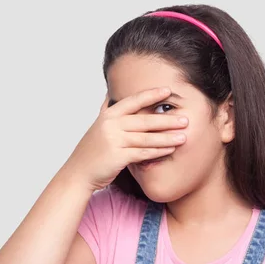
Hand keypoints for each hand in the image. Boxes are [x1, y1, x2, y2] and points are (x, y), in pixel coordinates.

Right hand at [64, 87, 188, 190]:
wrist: (78, 173)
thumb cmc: (91, 151)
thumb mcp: (97, 126)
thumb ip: (106, 109)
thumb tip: (111, 92)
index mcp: (108, 115)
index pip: (133, 101)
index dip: (151, 95)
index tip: (168, 91)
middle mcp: (111, 125)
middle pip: (144, 120)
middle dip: (167, 120)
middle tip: (186, 119)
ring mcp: (114, 140)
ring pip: (146, 137)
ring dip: (167, 137)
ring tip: (184, 136)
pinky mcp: (118, 156)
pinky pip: (143, 152)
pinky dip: (158, 151)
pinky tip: (170, 150)